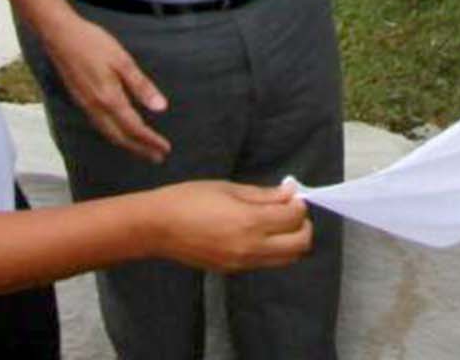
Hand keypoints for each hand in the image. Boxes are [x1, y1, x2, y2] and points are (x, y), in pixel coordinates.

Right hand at [42, 12, 170, 161]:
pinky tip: (119, 131)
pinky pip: (99, 125)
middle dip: (140, 149)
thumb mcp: (123, 61)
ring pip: (108, 133)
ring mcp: (85, 105)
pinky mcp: (80, 100)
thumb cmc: (94, 44)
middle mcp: (96, 108)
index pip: (134, 128)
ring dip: (127, 144)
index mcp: (109, 98)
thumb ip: (141, 86)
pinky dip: (113, 134)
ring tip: (142, 150)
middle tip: (157, 158)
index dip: (150, 141)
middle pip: (120, 136)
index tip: (165, 150)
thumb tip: (161, 108)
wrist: (60, 36)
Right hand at [145, 181, 311, 271]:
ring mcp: (241, 264)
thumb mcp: (229, 188)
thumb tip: (290, 193)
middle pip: (299, 246)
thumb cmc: (189, 199)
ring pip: (285, 259)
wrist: (156, 227)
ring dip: (290, 241)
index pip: (295, 218)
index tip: (291, 194)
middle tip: (290, 210)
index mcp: (251, 223)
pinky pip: (265, 263)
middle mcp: (251, 248)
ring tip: (276, 221)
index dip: (299, 204)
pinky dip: (273, 249)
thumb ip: (263, 195)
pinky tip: (258, 232)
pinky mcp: (232, 271)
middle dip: (302, 226)